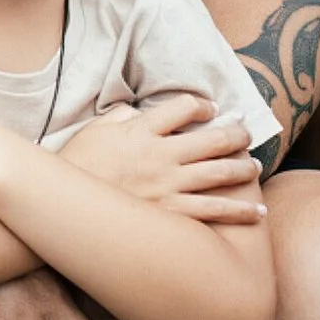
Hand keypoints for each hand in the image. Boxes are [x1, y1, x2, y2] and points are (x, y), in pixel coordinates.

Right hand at [58, 97, 265, 223]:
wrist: (64, 205)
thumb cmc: (75, 166)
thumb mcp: (93, 131)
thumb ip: (120, 117)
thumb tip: (140, 113)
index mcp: (140, 130)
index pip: (182, 108)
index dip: (202, 105)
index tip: (211, 108)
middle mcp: (159, 154)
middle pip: (210, 139)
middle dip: (235, 134)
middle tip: (246, 132)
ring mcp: (167, 185)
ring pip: (218, 173)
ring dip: (242, 168)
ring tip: (255, 166)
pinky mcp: (171, 213)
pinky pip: (214, 211)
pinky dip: (239, 211)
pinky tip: (256, 211)